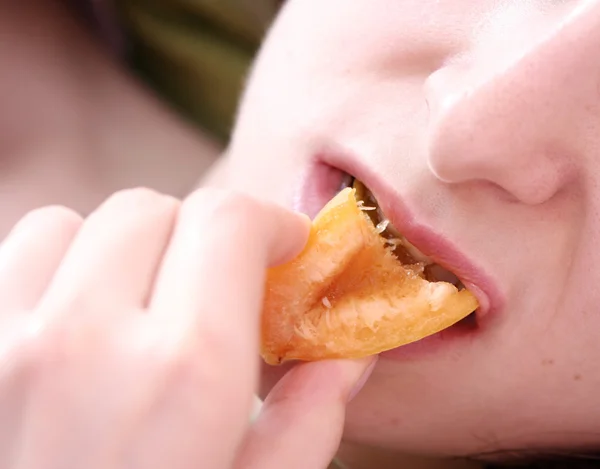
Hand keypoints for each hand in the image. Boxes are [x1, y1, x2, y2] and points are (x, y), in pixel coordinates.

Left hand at [0, 188, 374, 468]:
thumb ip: (310, 421)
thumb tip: (350, 355)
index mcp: (184, 375)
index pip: (226, 220)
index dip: (265, 220)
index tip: (279, 244)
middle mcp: (84, 340)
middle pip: (151, 210)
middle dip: (197, 233)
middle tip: (213, 281)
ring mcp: (1, 344)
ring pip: (70, 225)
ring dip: (116, 248)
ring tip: (136, 302)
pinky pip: (8, 262)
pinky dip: (51, 272)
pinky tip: (72, 326)